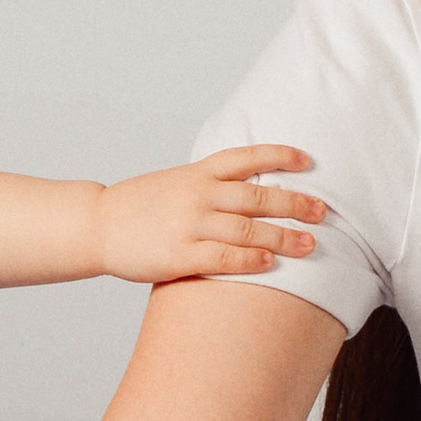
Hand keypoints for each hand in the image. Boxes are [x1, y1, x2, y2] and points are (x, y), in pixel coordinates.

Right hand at [95, 146, 326, 286]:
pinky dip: (249, 260)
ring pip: (247, 228)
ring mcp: (188, 224)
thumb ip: (211, 185)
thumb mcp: (177, 182)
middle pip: (258, 196)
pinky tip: (270, 264)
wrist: (98, 225)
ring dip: (282, 237)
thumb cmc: (141, 207)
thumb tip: (254, 192)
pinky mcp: (179, 255)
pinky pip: (222, 258)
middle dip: (295, 203)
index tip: (309, 161)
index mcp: (198, 173)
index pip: (247, 157)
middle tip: (322, 212)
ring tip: (309, 245)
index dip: (280, 156)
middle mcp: (197, 194)